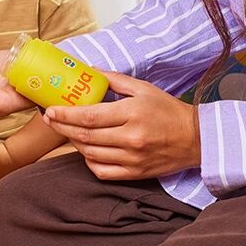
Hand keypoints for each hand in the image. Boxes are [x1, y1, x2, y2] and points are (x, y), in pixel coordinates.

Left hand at [43, 72, 200, 179]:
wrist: (196, 139)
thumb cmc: (168, 110)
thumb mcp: (143, 88)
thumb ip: (114, 80)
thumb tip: (90, 72)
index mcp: (132, 114)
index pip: (89, 116)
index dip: (66, 115)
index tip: (51, 110)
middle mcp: (131, 138)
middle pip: (85, 136)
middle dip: (63, 127)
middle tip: (50, 119)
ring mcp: (133, 159)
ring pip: (90, 154)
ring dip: (73, 142)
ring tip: (66, 130)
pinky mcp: (135, 173)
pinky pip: (102, 171)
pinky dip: (88, 161)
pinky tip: (86, 150)